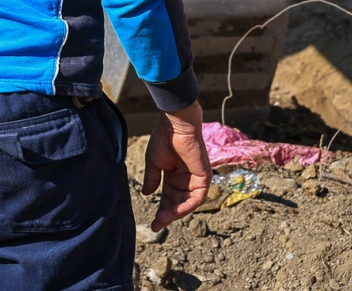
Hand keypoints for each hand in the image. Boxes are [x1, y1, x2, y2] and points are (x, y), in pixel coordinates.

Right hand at [142, 102, 211, 230]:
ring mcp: (196, 179)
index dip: (161, 210)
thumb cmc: (163, 139)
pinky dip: (187, 206)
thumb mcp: (154, 163)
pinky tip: (175, 211)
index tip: (153, 223)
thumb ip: (152, 179)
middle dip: (167, 214)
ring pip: (188, 203)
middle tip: (157, 225)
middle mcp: (186, 180)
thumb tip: (147, 194)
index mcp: (174, 175)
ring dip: (176, 213)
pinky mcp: (204, 177)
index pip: (169, 197)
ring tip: (163, 220)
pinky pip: (197, 197)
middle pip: (177, 203)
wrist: (175, 126)